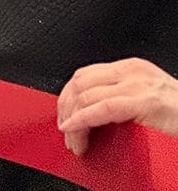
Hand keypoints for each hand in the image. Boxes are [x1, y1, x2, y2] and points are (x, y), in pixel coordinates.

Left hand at [58, 58, 177, 154]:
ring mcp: (139, 86)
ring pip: (86, 95)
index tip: (64, 116)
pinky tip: (74, 129)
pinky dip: (82, 119)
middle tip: (66, 131)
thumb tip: (87, 117)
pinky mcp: (145, 102)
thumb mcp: (146, 104)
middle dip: (66, 107)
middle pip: (81, 83)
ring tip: (75, 140)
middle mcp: (133, 73)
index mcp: (132, 70)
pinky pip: (102, 108)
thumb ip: (119, 102)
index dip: (68, 97)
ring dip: (73, 120)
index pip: (85, 75)